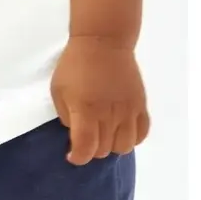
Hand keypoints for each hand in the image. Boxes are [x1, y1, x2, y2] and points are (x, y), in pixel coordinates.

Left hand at [50, 36, 149, 164]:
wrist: (102, 42)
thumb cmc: (75, 64)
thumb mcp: (58, 89)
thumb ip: (65, 116)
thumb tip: (76, 133)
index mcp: (86, 110)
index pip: (86, 148)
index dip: (78, 157)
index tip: (72, 155)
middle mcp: (109, 115)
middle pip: (104, 150)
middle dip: (92, 149)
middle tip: (86, 137)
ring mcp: (128, 111)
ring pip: (124, 146)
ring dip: (112, 145)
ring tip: (104, 134)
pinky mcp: (140, 105)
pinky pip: (141, 133)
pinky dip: (132, 138)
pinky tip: (121, 130)